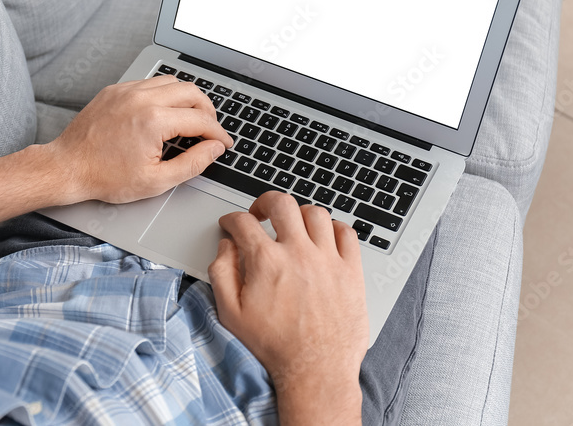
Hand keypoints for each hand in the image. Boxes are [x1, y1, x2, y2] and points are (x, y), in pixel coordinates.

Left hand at [48, 76, 232, 203]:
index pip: (201, 120)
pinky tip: (164, 112)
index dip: (218, 134)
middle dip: (208, 111)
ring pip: (172, 82)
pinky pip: (149, 83)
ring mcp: (127, 91)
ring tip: (190, 119)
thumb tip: (214, 149)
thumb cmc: (105, 177)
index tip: (224, 143)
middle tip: (210, 129)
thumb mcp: (156, 180)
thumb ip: (192, 163)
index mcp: (154, 121)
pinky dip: (164, 94)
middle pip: (192, 92)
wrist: (68, 167)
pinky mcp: (115, 90)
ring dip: (187, 98)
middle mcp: (142, 98)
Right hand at [209, 192, 367, 424]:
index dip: (231, 220)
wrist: (315, 371)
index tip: (231, 225)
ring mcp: (328, 260)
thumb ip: (221, 273)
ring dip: (299, 214)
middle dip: (265, 202)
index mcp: (266, 262)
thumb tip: (226, 247)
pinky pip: (347, 233)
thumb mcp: (231, 314)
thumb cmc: (274, 346)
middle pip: (281, 203)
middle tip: (260, 213)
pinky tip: (323, 238)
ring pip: (315, 213)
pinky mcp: (351, 271)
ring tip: (292, 226)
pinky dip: (334, 229)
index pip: (243, 222)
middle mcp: (298, 254)